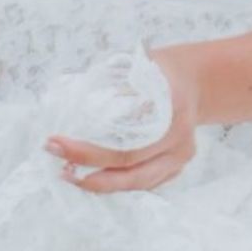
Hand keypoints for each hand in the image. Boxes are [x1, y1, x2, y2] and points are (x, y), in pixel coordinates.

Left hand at [45, 45, 201, 192]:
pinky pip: (145, 182)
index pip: (125, 141)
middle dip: (90, 173)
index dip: (88, 150)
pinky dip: (118, 183)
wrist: (196, 81)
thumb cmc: (158, 71)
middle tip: (59, 167)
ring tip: (71, 176)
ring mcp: (181, 156)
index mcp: (170, 108)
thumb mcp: (136, 67)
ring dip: (101, 184)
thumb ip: (109, 85)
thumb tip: (63, 103)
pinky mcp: (177, 167)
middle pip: (131, 169)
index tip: (56, 142)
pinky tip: (92, 177)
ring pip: (139, 182)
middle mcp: (179, 138)